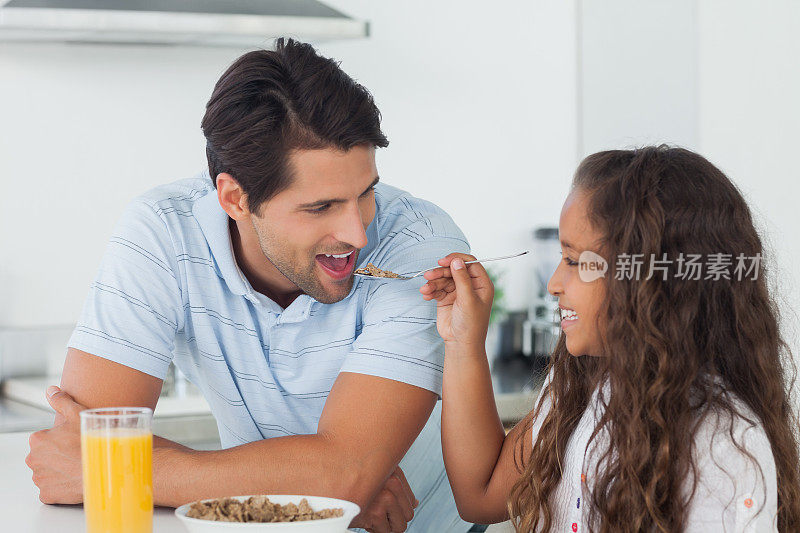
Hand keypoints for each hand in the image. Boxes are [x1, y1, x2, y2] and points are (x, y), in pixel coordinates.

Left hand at [25, 386, 85, 503]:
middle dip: (59, 455)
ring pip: (48, 472)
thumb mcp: (79, 414)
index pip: (46, 438)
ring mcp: (39, 478)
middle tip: (78, 452)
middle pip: (45, 455)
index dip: (63, 438)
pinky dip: (62, 485)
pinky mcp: (47, 495)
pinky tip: (75, 478)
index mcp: (38, 439)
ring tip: (79, 465)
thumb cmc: (92, 442)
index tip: (75, 440)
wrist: (105, 470)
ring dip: (60, 470)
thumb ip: (61, 401)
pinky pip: (52, 489)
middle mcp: (33, 459)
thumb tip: (50, 390)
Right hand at [351, 466, 417, 532]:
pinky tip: (364, 519)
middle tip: (377, 514)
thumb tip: (416, 503)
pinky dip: (375, 531)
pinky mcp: (374, 513)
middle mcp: (391, 481)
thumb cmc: (350, 480)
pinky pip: (386, 532)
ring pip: (400, 526)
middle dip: (394, 519)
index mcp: (394, 470)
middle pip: (409, 514)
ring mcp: (383, 497)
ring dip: (386, 526)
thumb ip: (396, 486)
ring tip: (371, 516)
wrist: (327, 486)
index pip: (411, 500)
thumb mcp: (376, 476)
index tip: (384, 506)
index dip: (398, 508)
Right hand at [419, 253, 493, 348]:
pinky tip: (426, 295)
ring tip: (425, 289)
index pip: (470, 263)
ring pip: (443, 279)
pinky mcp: (446, 298)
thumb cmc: (471, 324)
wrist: (460, 343)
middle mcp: (470, 286)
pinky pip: (437, 289)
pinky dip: (430, 290)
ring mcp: (457, 292)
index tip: (443, 261)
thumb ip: (462, 279)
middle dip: (440, 272)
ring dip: (433, 282)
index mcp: (481, 284)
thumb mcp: (468, 299)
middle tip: (429, 275)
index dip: (456, 260)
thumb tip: (456, 261)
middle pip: (453, 270)